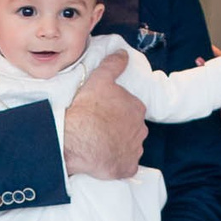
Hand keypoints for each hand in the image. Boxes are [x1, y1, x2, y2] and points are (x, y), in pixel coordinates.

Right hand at [63, 50, 145, 179]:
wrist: (80, 140)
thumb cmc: (89, 109)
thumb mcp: (99, 80)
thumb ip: (113, 65)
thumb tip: (123, 53)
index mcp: (137, 108)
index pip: (131, 108)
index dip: (117, 111)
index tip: (103, 113)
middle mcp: (141, 129)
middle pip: (131, 128)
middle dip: (120, 129)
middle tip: (100, 129)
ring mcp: (135, 150)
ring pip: (129, 147)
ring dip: (118, 146)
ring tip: (99, 146)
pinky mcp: (128, 168)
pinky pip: (126, 166)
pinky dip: (118, 164)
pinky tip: (105, 161)